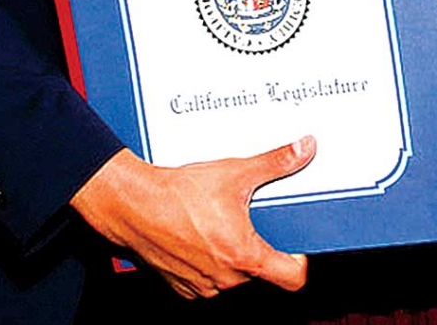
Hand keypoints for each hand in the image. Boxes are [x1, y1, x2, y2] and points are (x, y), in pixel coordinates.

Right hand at [70, 136, 315, 299]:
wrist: (133, 204)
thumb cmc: (179, 193)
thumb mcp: (234, 171)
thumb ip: (275, 163)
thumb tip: (304, 149)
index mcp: (245, 256)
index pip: (292, 277)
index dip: (298, 259)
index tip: (295, 243)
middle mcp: (226, 279)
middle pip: (259, 269)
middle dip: (255, 242)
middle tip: (246, 214)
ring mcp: (203, 285)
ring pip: (231, 273)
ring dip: (229, 251)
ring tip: (216, 219)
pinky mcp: (182, 286)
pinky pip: (206, 278)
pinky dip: (206, 258)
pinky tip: (196, 231)